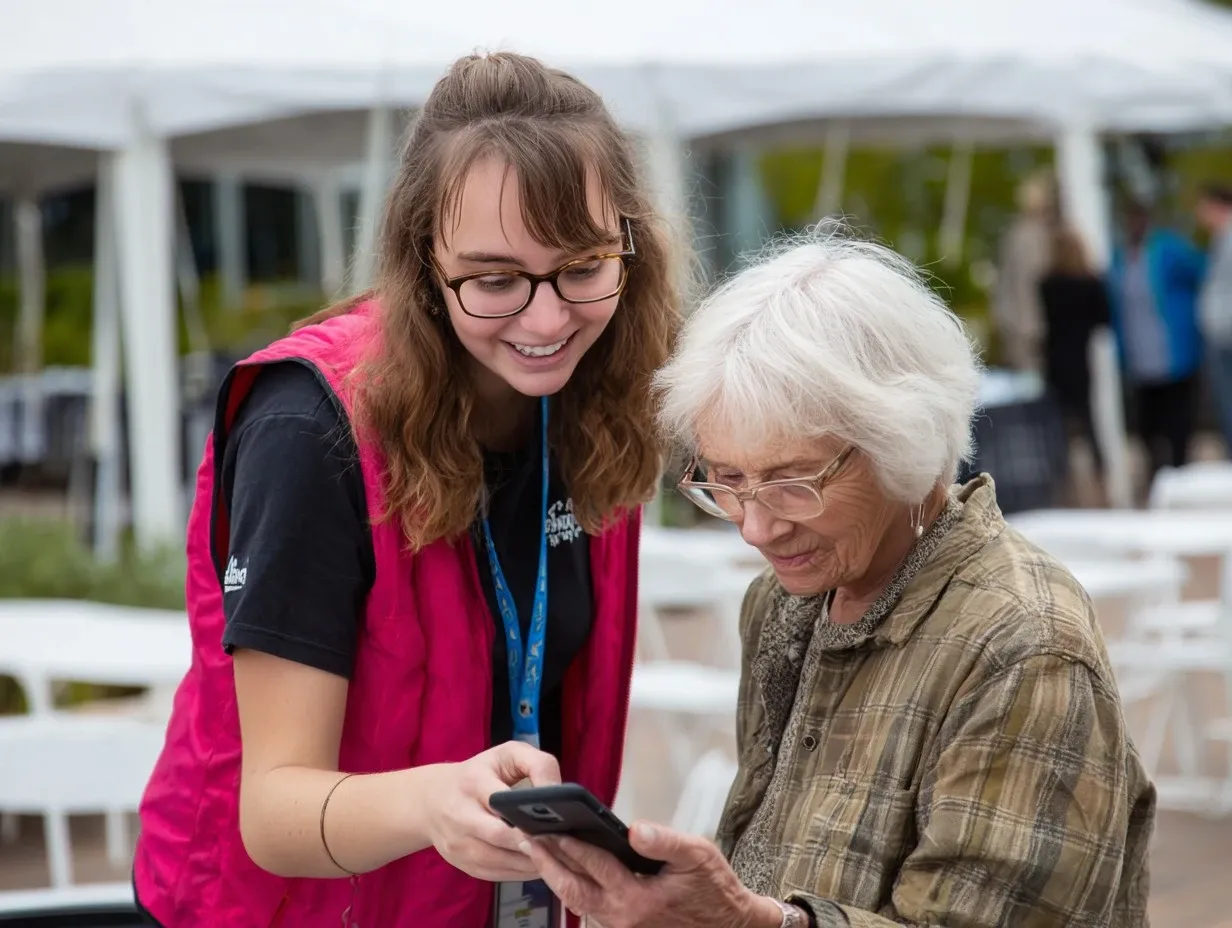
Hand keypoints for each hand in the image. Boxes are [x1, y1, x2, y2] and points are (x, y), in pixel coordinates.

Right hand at [420, 741, 560, 881]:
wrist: (431, 800)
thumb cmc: (481, 773)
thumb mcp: (507, 754)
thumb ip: (537, 764)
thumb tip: (559, 792)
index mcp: (473, 782)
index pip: (501, 800)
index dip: (529, 813)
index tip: (556, 820)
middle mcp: (460, 815)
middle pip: (500, 836)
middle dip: (532, 842)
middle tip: (561, 842)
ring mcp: (458, 843)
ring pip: (499, 860)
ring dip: (530, 862)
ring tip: (556, 856)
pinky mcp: (462, 864)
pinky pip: (496, 874)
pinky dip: (520, 873)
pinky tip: (539, 865)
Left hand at [523, 821, 774, 927]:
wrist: (728, 926)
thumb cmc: (714, 888)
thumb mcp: (698, 856)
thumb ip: (665, 842)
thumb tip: (634, 829)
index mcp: (637, 898)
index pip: (593, 865)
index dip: (567, 844)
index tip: (544, 826)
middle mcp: (622, 917)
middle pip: (572, 888)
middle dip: (545, 861)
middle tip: (523, 836)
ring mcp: (619, 925)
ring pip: (576, 900)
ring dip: (553, 874)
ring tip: (535, 848)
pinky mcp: (622, 926)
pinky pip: (587, 906)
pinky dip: (570, 885)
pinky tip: (562, 866)